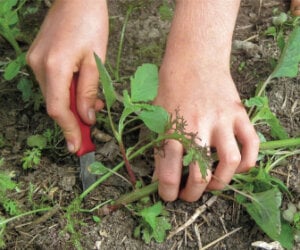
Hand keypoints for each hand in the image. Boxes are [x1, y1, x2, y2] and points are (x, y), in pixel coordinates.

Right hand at [26, 0, 108, 152]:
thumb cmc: (91, 24)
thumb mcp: (97, 61)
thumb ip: (89, 91)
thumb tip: (87, 118)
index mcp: (55, 67)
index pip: (58, 109)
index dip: (68, 130)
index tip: (77, 147)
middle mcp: (39, 66)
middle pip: (55, 104)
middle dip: (73, 121)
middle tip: (90, 131)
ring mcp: (35, 62)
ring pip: (54, 95)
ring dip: (72, 106)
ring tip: (93, 105)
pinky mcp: (38, 58)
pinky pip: (52, 84)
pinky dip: (67, 93)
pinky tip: (81, 90)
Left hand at [153, 0, 258, 201]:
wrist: (194, 58)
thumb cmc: (170, 87)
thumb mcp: (156, 115)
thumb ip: (158, 145)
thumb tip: (159, 175)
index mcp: (172, 128)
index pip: (168, 171)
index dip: (167, 191)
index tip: (168, 196)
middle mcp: (198, 127)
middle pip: (198, 174)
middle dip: (192, 193)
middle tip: (187, 195)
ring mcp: (222, 120)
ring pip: (229, 163)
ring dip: (220, 183)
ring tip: (211, 185)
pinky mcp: (238, 114)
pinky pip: (252, 144)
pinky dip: (248, 163)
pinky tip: (236, 168)